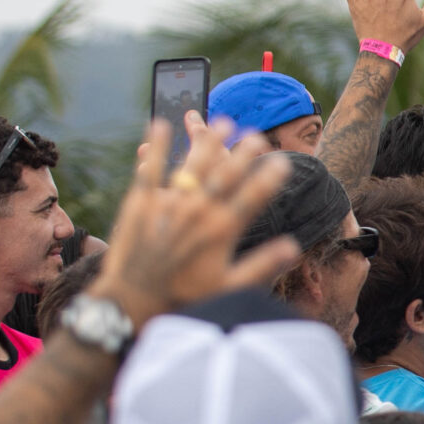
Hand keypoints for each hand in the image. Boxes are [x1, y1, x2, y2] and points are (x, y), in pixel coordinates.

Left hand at [92, 120, 296, 326]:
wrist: (130, 301)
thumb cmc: (182, 297)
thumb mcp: (229, 287)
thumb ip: (262, 265)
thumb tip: (293, 246)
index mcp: (221, 229)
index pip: (253, 196)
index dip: (270, 178)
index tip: (283, 163)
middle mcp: (197, 211)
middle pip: (226, 174)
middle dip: (244, 153)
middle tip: (257, 136)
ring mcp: (168, 203)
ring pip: (193, 164)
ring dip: (208, 142)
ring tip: (223, 123)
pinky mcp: (139, 202)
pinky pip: (151, 168)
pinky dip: (157, 146)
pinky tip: (162, 124)